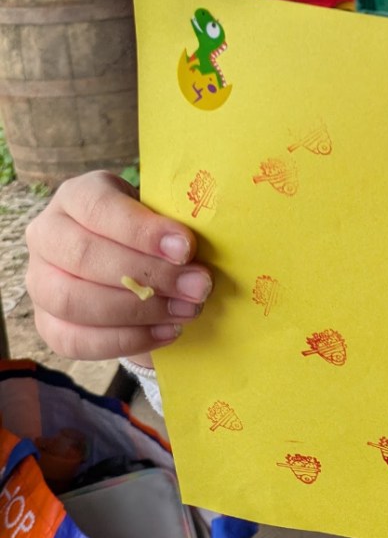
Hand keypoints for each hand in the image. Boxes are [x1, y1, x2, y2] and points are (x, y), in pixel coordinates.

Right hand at [24, 170, 210, 364]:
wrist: (132, 261)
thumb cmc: (150, 231)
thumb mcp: (161, 214)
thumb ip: (173, 227)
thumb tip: (197, 257)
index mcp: (76, 196)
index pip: (98, 208)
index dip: (142, 231)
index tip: (186, 248)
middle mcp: (46, 234)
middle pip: (84, 257)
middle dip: (148, 276)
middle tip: (198, 286)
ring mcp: (39, 280)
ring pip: (73, 301)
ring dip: (137, 312)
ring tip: (186, 311)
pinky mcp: (45, 322)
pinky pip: (75, 340)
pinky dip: (126, 340)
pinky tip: (167, 331)